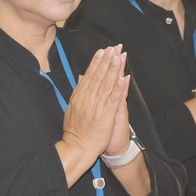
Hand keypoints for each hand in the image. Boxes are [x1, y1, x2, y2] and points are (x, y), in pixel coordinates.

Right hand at [62, 46, 128, 160]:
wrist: (77, 147)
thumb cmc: (76, 129)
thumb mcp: (72, 107)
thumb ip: (79, 91)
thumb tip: (81, 76)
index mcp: (80, 96)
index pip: (90, 75)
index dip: (97, 61)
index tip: (104, 50)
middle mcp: (88, 99)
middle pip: (98, 76)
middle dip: (107, 60)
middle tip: (114, 47)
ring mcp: (96, 107)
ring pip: (106, 84)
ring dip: (113, 69)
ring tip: (118, 56)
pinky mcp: (105, 116)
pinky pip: (113, 100)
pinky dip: (118, 88)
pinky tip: (123, 78)